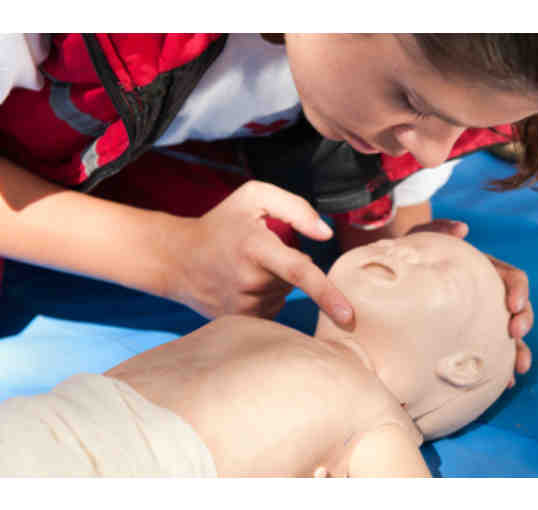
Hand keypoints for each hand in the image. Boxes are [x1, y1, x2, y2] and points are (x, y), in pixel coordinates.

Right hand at [169, 181, 353, 325]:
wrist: (178, 259)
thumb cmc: (222, 223)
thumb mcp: (254, 197)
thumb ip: (295, 207)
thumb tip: (326, 235)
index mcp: (257, 247)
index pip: (299, 271)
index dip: (327, 294)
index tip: (349, 316)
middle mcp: (250, 281)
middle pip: (295, 279)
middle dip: (287, 264)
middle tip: (257, 251)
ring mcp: (243, 306)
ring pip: (283, 294)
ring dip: (275, 281)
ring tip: (244, 267)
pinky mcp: (240, 321)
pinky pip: (272, 309)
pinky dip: (266, 296)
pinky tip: (242, 284)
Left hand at [406, 219, 532, 386]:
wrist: (397, 276)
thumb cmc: (414, 254)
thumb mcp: (423, 237)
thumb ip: (440, 230)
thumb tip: (462, 229)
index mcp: (485, 270)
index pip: (512, 277)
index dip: (518, 290)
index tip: (514, 304)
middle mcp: (488, 294)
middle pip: (518, 308)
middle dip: (523, 321)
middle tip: (515, 334)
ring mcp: (481, 316)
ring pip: (509, 335)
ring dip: (518, 351)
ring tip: (517, 370)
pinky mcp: (470, 335)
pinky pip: (490, 352)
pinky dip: (498, 366)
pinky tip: (500, 382)